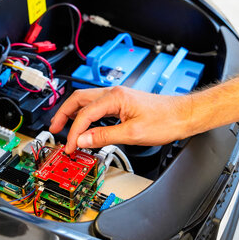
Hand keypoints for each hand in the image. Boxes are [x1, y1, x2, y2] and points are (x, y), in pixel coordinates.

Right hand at [49, 86, 193, 153]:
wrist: (184, 116)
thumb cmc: (166, 120)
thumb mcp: (132, 133)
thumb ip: (104, 137)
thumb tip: (83, 140)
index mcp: (114, 97)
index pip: (84, 115)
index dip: (74, 132)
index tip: (70, 146)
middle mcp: (114, 93)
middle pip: (79, 100)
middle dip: (64, 114)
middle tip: (54, 128)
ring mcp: (118, 97)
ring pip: (87, 101)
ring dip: (74, 114)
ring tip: (65, 126)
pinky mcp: (122, 103)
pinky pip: (97, 106)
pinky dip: (86, 115)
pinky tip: (85, 124)